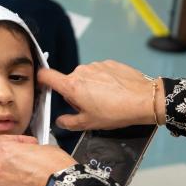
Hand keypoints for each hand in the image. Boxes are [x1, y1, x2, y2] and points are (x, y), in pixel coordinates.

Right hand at [38, 61, 160, 130]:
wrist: (144, 99)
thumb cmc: (116, 112)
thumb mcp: (89, 123)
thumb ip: (69, 122)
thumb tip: (60, 121)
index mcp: (72, 86)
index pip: (46, 76)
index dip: (41, 80)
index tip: (43, 86)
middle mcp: (81, 72)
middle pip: (69, 81)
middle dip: (75, 93)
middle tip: (90, 107)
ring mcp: (96, 65)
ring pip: (85, 77)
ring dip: (90, 87)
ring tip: (106, 100)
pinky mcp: (109, 63)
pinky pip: (100, 72)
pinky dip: (103, 81)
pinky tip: (114, 92)